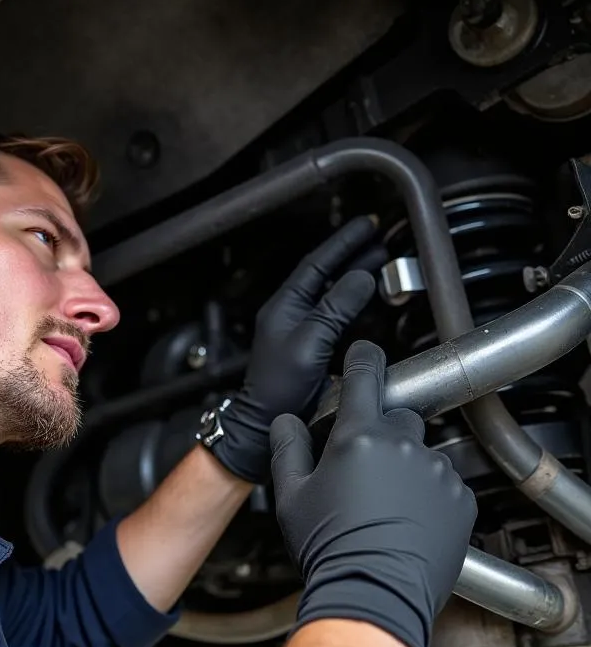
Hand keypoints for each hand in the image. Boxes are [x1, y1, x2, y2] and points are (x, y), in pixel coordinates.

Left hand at [206, 216, 382, 483]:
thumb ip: (334, 309)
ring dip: (356, 274)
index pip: (317, 263)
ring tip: (381, 258)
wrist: (266, 421)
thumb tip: (360, 277)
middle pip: (326, 273)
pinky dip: (355, 300)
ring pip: (332, 291)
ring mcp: (300, 328)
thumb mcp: (309, 343)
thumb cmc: (279, 387)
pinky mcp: (311, 345)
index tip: (365, 226)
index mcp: (285, 305)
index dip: (342, 243)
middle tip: (379, 236)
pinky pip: (336, 312)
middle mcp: (291, 312)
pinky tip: (370, 295)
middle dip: (352, 253)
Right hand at [269, 340, 476, 646]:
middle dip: (380, 427)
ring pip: (420, 449)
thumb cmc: (329, 547)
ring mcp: (436, 472)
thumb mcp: (290, 495)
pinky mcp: (459, 499)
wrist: (374, 595)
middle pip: (396, 413)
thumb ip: (287, 447)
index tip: (363, 353)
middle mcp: (403, 445)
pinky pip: (442, 480)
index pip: (365, 374)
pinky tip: (406, 516)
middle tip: (362, 460)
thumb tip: (286, 421)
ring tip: (384, 500)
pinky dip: (427, 491)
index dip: (362, 357)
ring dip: (404, 462)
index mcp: (358, 436)